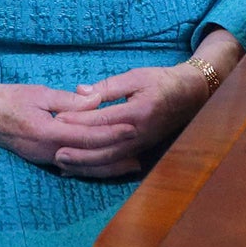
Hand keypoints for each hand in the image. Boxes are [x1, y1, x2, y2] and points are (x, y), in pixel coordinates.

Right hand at [0, 58, 137, 170]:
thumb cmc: (10, 98)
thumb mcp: (39, 93)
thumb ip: (69, 101)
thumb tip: (96, 102)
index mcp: (47, 132)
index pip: (87, 136)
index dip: (112, 133)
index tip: (133, 127)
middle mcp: (47, 151)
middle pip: (88, 158)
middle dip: (115, 157)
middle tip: (141, 156)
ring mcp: (43, 159)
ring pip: (81, 167)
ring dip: (106, 167)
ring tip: (130, 166)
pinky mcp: (42, 159)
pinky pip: (71, 167)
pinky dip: (90, 168)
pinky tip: (103, 166)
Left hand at [50, 65, 210, 177]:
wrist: (190, 95)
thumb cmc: (161, 81)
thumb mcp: (136, 76)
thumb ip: (108, 86)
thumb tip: (81, 92)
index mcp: (137, 113)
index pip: (103, 119)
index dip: (79, 120)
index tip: (58, 119)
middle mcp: (139, 134)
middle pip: (105, 148)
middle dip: (79, 152)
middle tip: (54, 152)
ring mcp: (140, 146)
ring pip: (109, 161)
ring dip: (85, 165)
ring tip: (62, 165)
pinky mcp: (140, 150)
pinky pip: (115, 164)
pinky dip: (97, 170)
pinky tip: (79, 170)